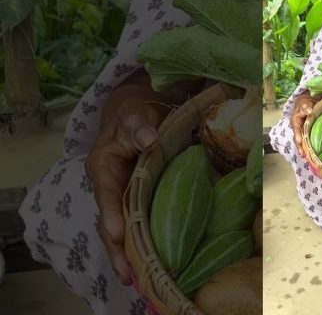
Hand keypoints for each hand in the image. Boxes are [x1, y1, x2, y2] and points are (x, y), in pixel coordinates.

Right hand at [85, 98, 160, 284]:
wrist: (140, 114)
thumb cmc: (136, 113)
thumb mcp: (136, 113)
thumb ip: (138, 125)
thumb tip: (148, 139)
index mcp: (103, 164)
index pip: (106, 192)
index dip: (112, 214)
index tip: (119, 234)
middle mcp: (107, 186)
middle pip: (109, 220)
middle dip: (116, 247)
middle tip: (126, 273)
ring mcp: (120, 196)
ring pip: (121, 227)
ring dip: (126, 253)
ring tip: (134, 279)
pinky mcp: (134, 201)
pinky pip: (135, 224)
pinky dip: (139, 243)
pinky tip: (147, 263)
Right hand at [291, 93, 315, 155]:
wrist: (307, 104)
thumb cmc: (306, 104)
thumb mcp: (305, 103)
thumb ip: (306, 106)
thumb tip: (309, 110)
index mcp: (295, 120)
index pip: (296, 128)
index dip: (297, 135)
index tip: (299, 141)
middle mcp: (296, 127)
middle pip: (297, 138)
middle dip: (299, 146)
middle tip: (302, 153)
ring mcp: (301, 132)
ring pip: (301, 141)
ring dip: (303, 149)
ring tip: (306, 157)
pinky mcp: (305, 134)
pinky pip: (306, 141)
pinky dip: (307, 147)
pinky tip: (310, 154)